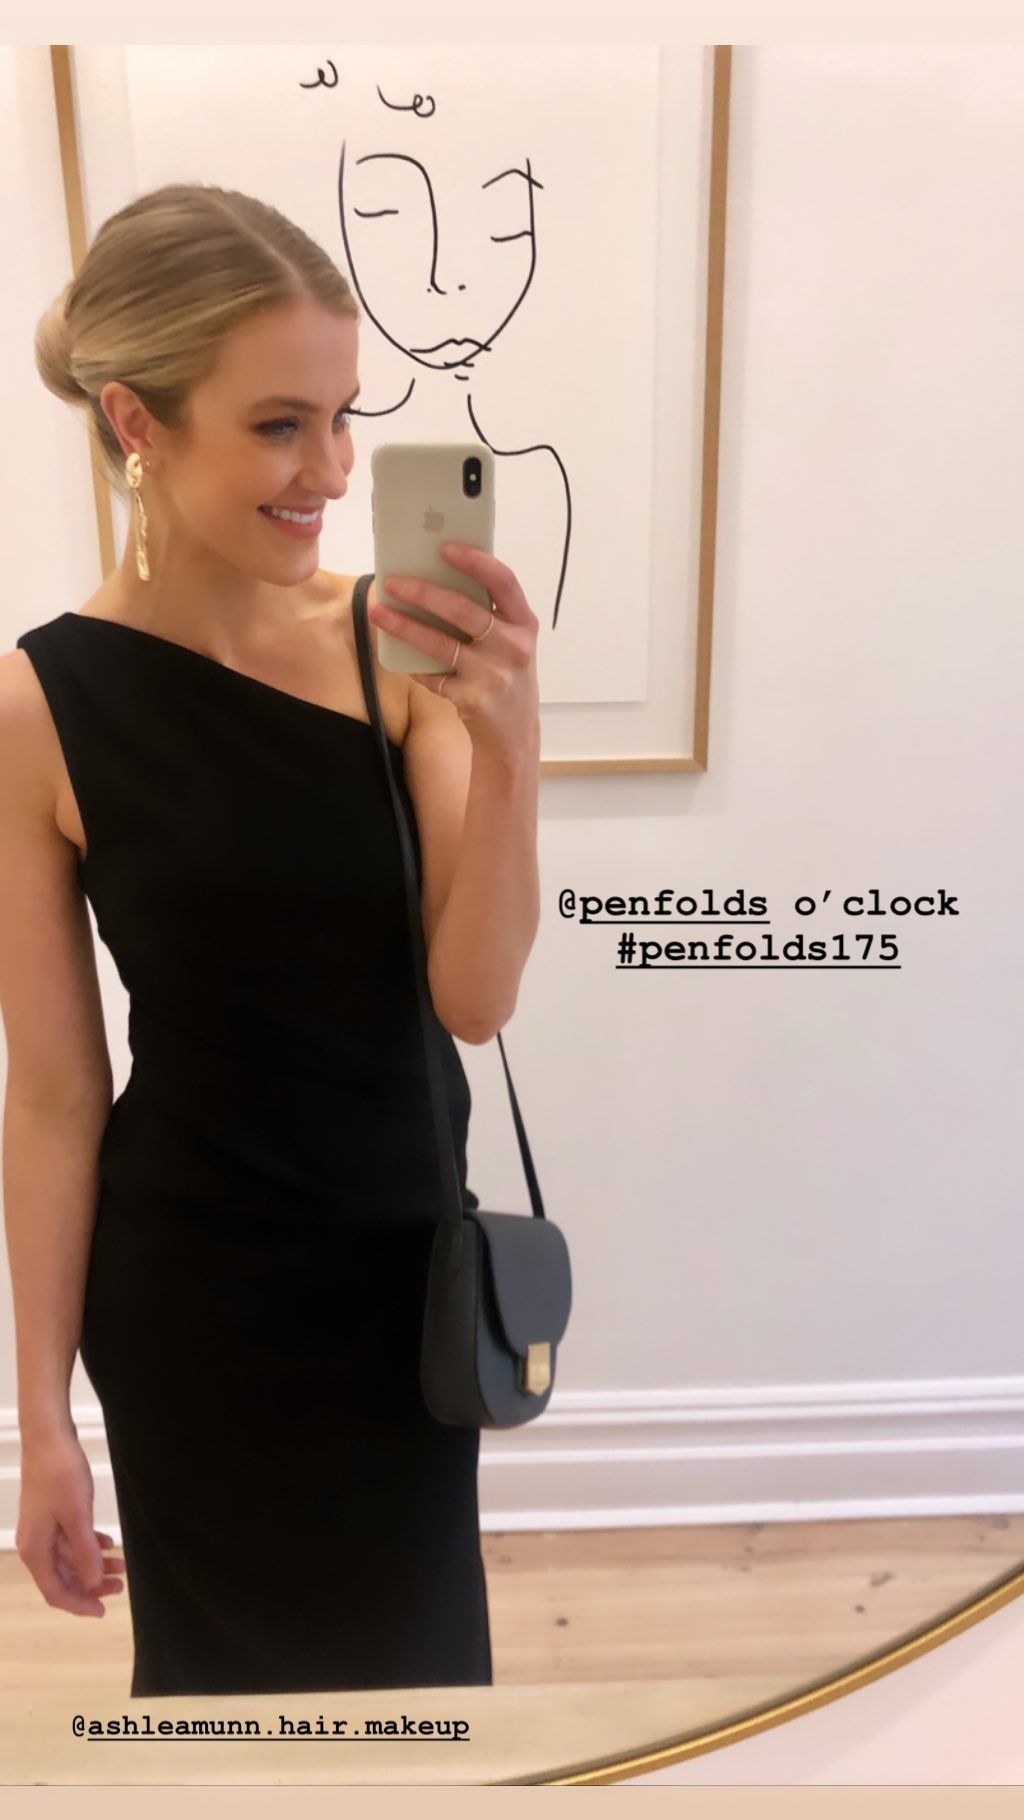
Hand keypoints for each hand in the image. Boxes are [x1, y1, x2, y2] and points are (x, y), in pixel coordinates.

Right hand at [16, 1429, 125, 1617]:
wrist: (48, 1436)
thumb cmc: (60, 1475)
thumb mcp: (77, 1516)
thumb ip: (85, 1552)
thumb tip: (91, 1585)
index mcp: (35, 1550)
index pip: (55, 1591)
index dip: (79, 1604)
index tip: (103, 1611)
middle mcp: (35, 1544)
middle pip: (63, 1577)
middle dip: (91, 1585)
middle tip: (121, 1586)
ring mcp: (42, 1528)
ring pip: (69, 1558)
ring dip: (94, 1564)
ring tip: (122, 1565)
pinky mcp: (51, 1513)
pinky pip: (70, 1540)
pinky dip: (89, 1545)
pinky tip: (108, 1543)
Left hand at [370, 543, 539, 759]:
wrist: (514, 731)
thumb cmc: (505, 673)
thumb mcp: (510, 640)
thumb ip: (488, 613)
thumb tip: (436, 576)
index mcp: (525, 623)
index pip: (504, 582)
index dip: (475, 562)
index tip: (445, 548)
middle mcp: (514, 648)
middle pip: (464, 611)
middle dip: (424, 593)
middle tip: (393, 582)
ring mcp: (493, 676)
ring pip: (440, 644)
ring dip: (405, 627)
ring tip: (379, 613)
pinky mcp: (472, 700)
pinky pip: (433, 675)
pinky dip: (414, 665)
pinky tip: (399, 656)